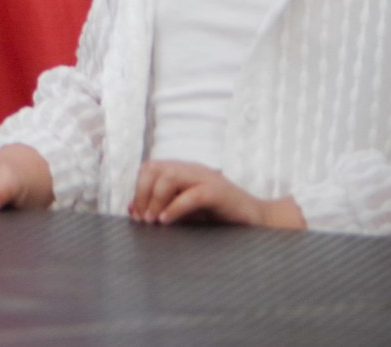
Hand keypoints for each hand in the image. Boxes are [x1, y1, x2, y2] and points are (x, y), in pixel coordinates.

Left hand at [130, 160, 301, 227]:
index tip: (136, 214)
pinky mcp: (220, 193)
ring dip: (155, 199)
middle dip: (142, 193)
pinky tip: (166, 220)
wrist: (258, 221)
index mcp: (182, 171)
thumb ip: (161, 208)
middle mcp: (192, 170)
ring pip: (170, 176)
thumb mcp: (185, 212)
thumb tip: (132, 209)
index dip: (138, 189)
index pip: (149, 168)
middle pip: (154, 168)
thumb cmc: (219, 217)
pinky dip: (175, 207)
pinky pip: (193, 195)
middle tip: (143, 219)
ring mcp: (206, 179)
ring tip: (153, 220)